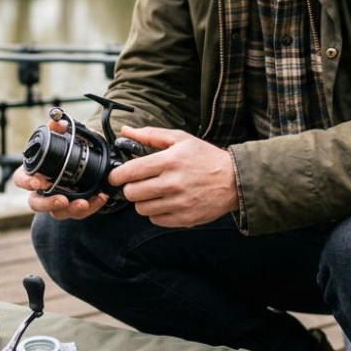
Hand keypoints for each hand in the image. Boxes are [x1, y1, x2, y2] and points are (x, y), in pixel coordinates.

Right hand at [10, 117, 110, 219]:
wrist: (85, 157)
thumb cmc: (66, 149)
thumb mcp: (62, 135)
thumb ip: (57, 127)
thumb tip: (58, 121)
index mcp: (34, 172)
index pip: (21, 179)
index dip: (27, 182)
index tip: (37, 182)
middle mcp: (42, 190)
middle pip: (36, 203)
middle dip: (48, 203)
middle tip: (62, 199)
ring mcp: (56, 200)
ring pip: (57, 212)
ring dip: (71, 209)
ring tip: (84, 202)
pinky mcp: (72, 207)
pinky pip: (78, 212)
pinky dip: (91, 207)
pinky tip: (99, 198)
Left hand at [106, 126, 237, 226]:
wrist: (234, 180)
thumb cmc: (206, 158)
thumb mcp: (180, 139)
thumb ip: (150, 135)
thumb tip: (125, 130)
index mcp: (169, 161)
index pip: (131, 171)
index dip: (117, 175)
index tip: (116, 176)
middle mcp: (172, 183)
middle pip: (132, 193)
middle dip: (130, 188)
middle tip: (138, 184)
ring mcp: (178, 203)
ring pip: (141, 209)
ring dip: (143, 201)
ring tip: (153, 193)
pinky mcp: (184, 218)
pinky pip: (156, 220)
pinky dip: (156, 213)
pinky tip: (165, 202)